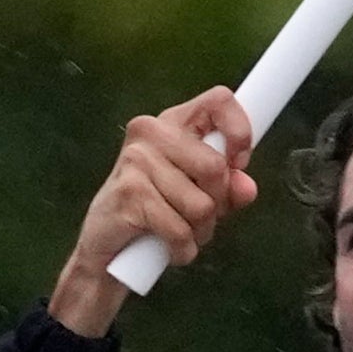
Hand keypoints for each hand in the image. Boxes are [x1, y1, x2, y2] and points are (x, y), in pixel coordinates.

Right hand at [49, 85, 258, 335]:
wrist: (106, 250)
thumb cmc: (155, 215)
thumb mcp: (198, 196)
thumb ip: (228, 188)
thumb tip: (247, 188)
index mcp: (172, 122)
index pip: (219, 101)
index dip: (240, 132)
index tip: (238, 163)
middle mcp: (151, 132)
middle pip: (215, 168)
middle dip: (218, 204)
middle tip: (200, 218)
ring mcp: (136, 161)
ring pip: (202, 205)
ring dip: (200, 232)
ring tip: (181, 233)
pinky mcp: (129, 193)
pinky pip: (180, 230)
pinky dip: (183, 249)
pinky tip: (169, 249)